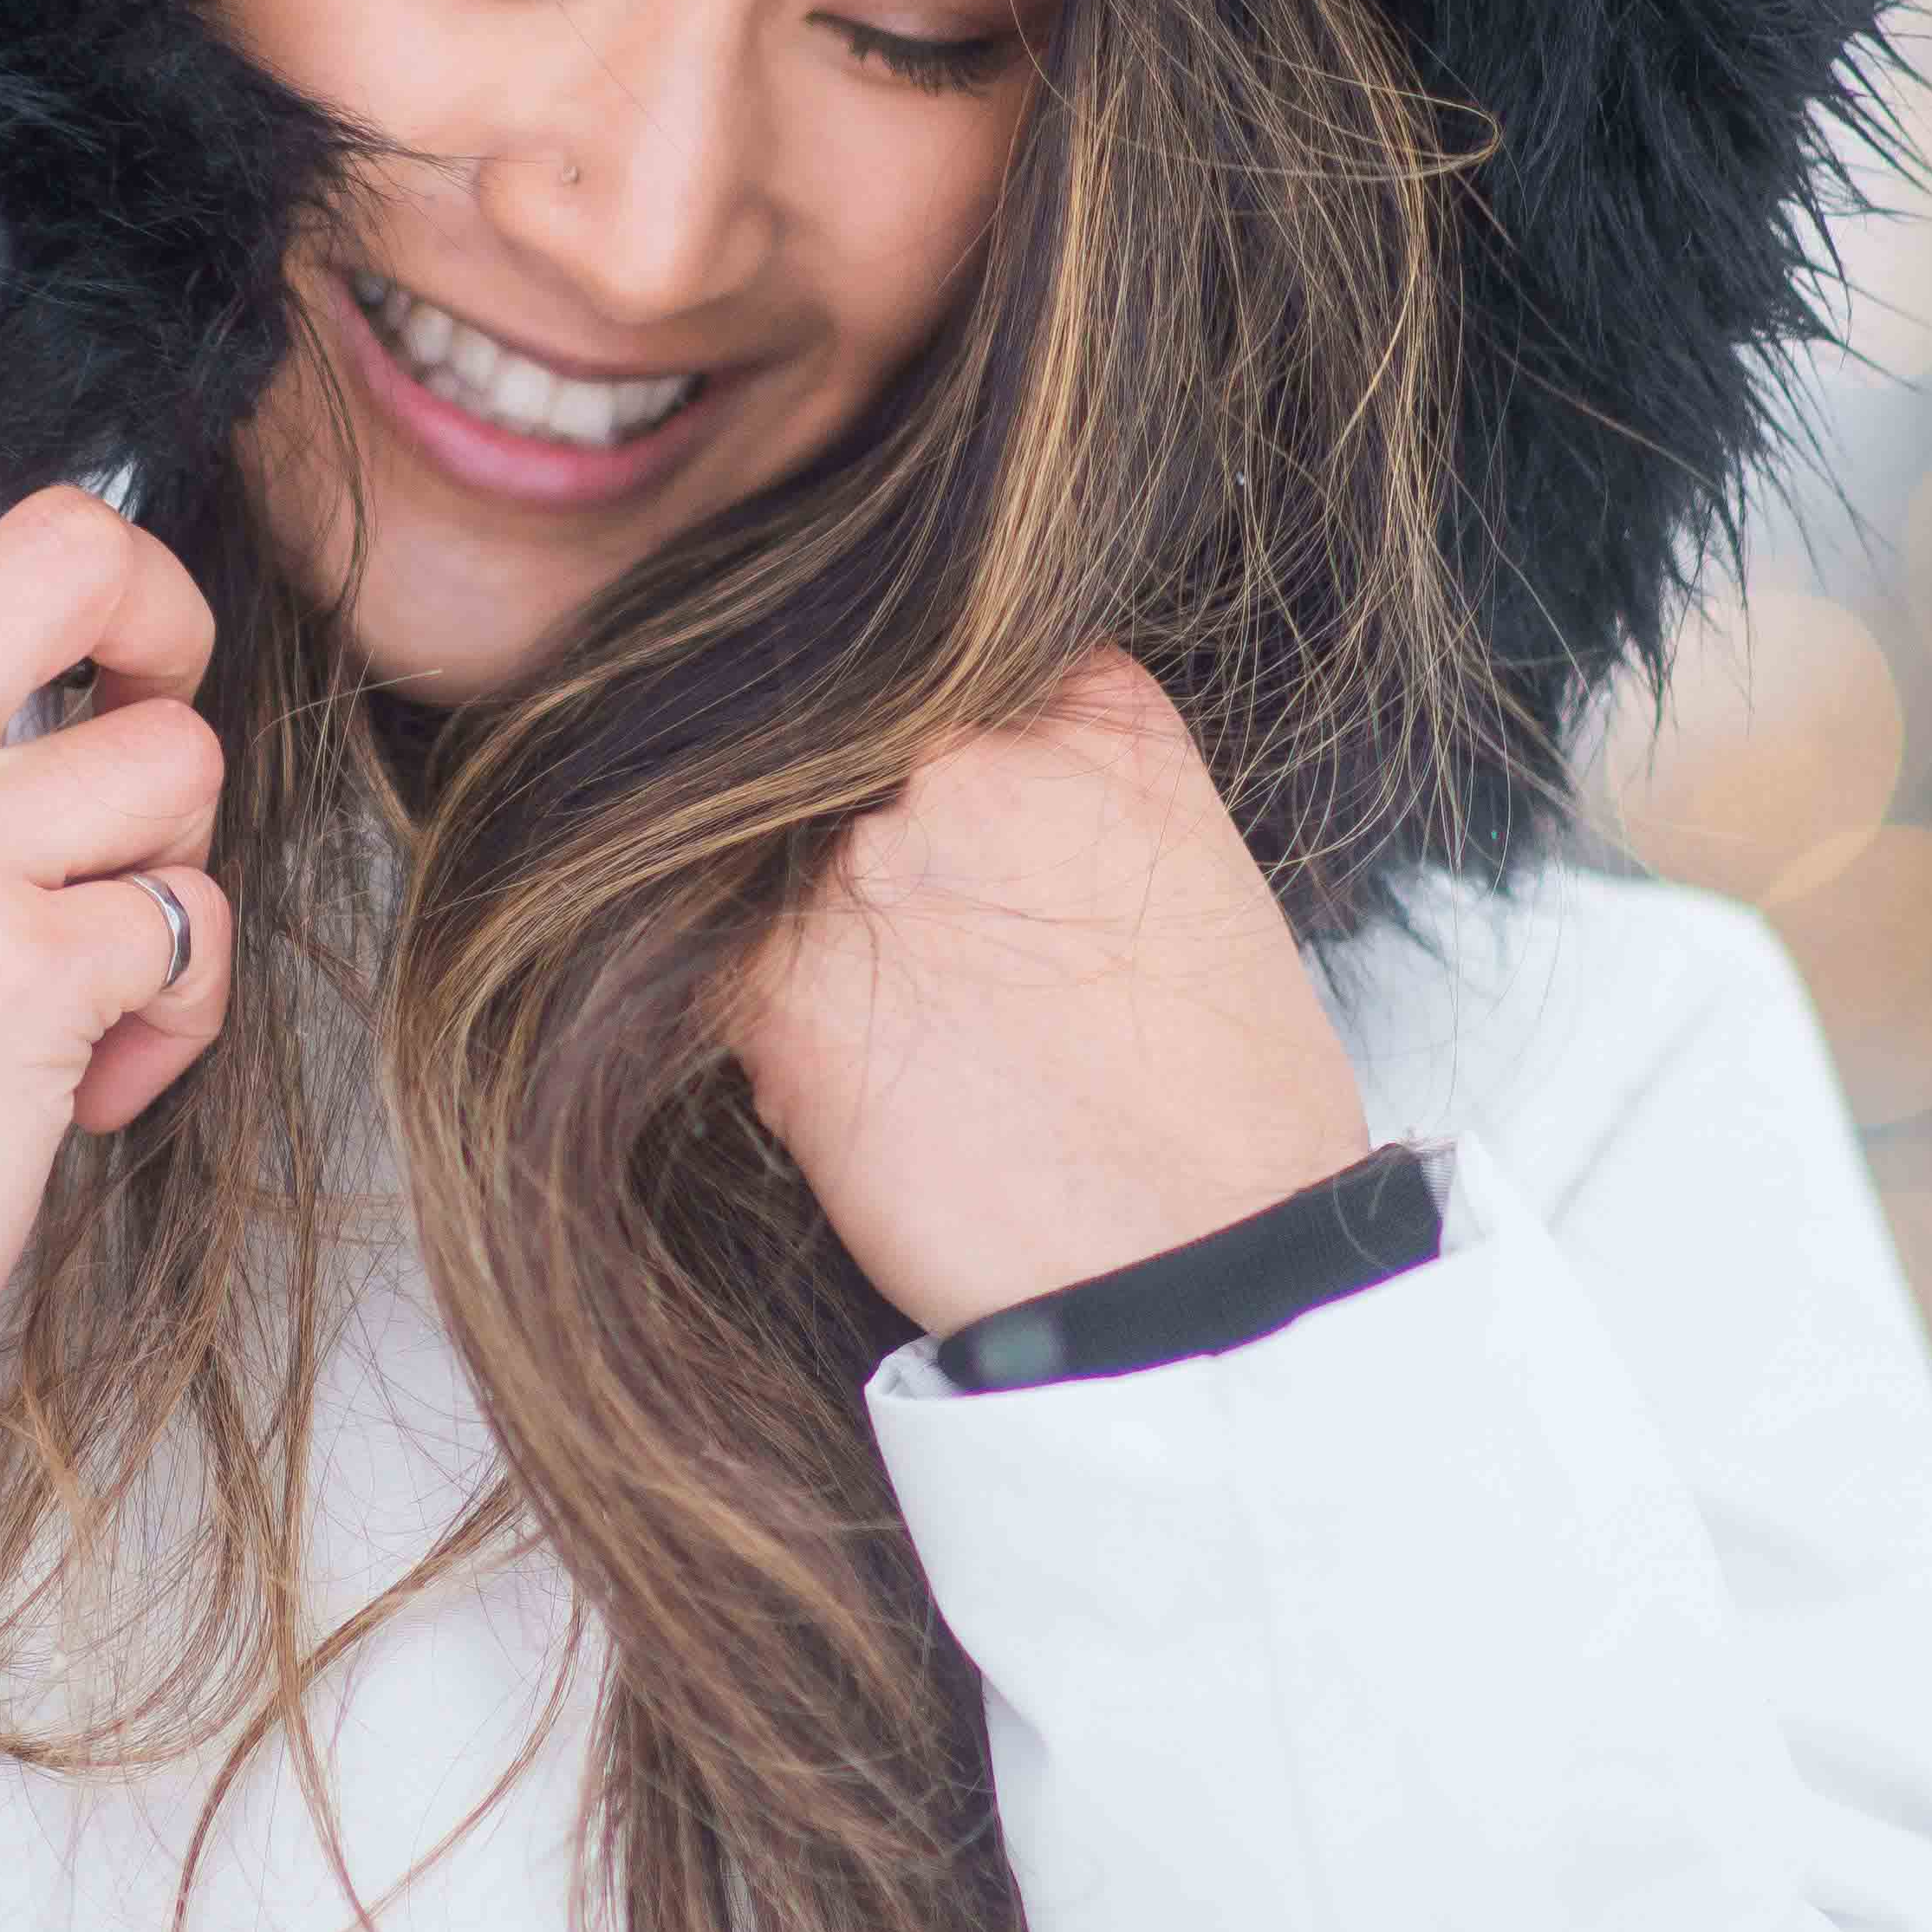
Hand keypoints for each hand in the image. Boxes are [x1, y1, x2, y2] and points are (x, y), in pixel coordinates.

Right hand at [0, 275, 235, 1489]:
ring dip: (167, 880)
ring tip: (73, 986)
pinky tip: (82, 1084)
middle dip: (162, 614)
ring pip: (168, 755)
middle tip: (132, 717)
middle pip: (66, 540)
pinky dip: (173, 1013)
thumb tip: (52, 673)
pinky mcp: (10, 972)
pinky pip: (190, 921)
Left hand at [721, 646, 1374, 1339]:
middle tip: (925, 951)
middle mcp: (964, 750)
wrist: (1204, 1271)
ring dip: (805, 920)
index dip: (912, 738)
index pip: (935, 661)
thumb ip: (1058, 780)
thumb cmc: (1218, 1101)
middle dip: (855, 834)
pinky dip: (759, 1010)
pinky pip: (713, 954)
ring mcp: (862, 856)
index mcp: (1088, 705)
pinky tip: (852, 1077)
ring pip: (763, 844)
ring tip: (906, 1026)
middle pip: (837, 743)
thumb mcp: (1184, 869)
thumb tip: (924, 771)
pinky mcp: (775, 982)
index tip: (930, 819)